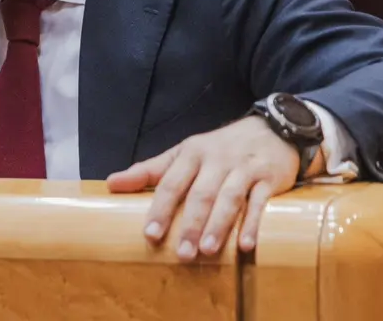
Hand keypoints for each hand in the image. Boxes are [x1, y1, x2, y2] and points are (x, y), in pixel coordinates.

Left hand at [107, 116, 302, 260]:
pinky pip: (259, 202)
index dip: (161, 209)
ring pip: (229, 198)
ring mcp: (243, 169)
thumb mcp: (182, 153)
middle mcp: (216, 160)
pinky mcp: (268, 178)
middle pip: (200, 194)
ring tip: (208, 251)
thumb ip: (148, 170)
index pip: (171, 183)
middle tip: (182, 253)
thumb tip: (111, 184)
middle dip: (190, 224)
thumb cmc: (218, 148)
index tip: (150, 234)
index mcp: (191, 154)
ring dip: (218, 226)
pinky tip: (246, 246)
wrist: (270, 129)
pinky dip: (253, 223)